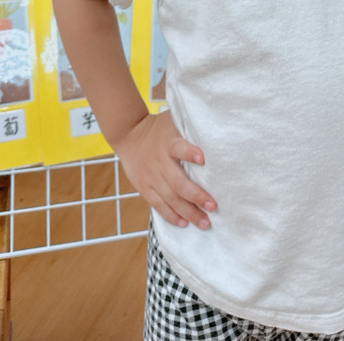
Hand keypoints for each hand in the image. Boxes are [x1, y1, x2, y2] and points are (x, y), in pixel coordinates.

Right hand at [113, 110, 216, 228]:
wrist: (128, 135)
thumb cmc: (159, 128)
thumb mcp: (173, 121)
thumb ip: (189, 127)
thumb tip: (215, 127)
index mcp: (169, 142)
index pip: (179, 147)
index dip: (190, 153)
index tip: (203, 158)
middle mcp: (160, 162)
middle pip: (178, 182)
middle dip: (196, 195)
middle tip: (213, 205)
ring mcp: (151, 177)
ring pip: (170, 198)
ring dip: (188, 212)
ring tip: (204, 222)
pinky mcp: (144, 188)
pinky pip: (158, 205)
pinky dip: (171, 215)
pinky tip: (184, 223)